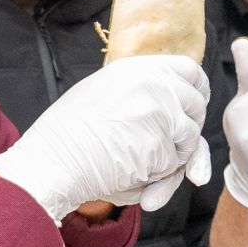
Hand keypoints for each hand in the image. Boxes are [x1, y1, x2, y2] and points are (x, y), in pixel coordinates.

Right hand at [0, 56, 211, 222]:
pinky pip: (175, 166)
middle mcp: (153, 82)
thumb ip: (144, 97)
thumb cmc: (70, 138)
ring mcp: (160, 110)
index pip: (189, 70)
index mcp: (137, 68)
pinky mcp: (161, 142)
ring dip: (170, 158)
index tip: (195, 109)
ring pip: (190, 139)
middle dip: (188, 130)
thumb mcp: (105, 96)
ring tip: (131, 160)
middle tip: (163, 147)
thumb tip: (188, 117)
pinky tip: (126, 173)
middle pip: (198, 105)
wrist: (50, 162)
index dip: (197, 92)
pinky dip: (158, 178)